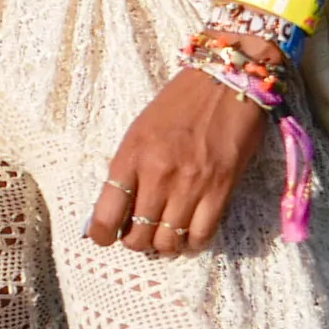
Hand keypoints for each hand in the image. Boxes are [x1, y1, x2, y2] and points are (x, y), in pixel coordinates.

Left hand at [86, 66, 270, 261]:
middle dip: (136, 242)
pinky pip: (202, 235)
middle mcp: (158, 174)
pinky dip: (193, 243)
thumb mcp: (138, 131)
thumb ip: (125, 170)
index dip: (102, 236)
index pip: (105, 217)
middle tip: (142, 233)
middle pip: (138, 236)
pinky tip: (190, 235)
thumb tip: (114, 211)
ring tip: (166, 237)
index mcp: (131, 156)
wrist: (226, 81)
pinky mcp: (221, 189)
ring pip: (169, 242)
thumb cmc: (178, 104)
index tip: (107, 236)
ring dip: (165, 247)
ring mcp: (191, 184)